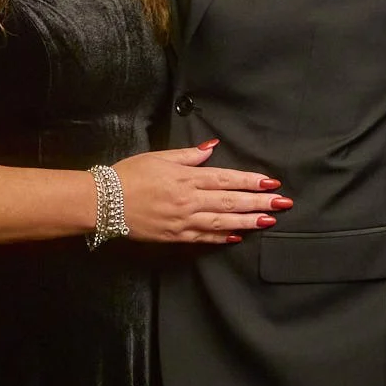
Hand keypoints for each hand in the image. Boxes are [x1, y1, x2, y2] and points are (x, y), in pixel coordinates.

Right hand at [115, 142, 289, 244]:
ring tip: (268, 221)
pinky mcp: (174, 236)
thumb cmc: (129, 175)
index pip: (225, 179)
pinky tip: (237, 236)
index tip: (271, 183)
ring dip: (247, 221)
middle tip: (282, 204)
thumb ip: (188, 156)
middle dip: (259, 203)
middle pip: (230, 201)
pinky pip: (202, 237)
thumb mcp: (159, 157)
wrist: (102, 202)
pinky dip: (221, 237)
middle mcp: (188, 200)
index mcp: (186, 178)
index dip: (250, 181)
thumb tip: (211, 149)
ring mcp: (182, 221)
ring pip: (222, 221)